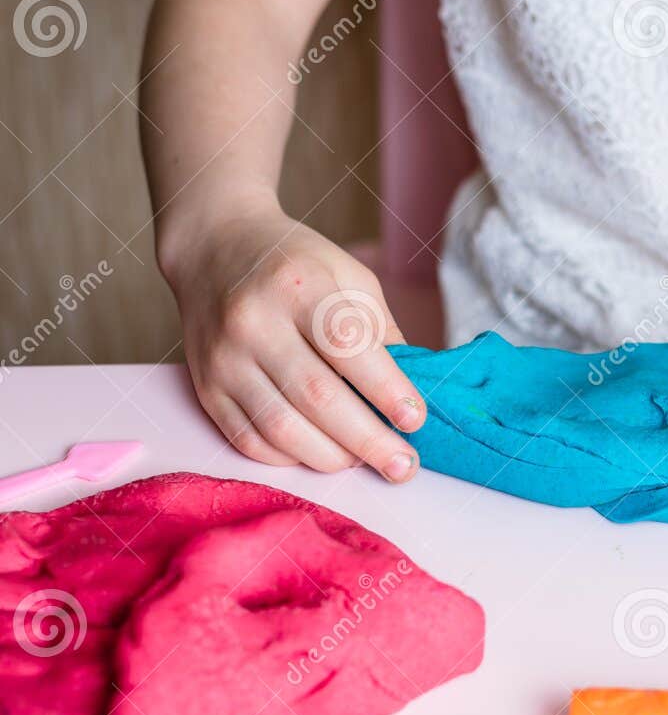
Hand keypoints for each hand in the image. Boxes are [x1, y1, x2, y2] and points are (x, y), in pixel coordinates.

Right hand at [163, 204, 425, 479]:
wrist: (214, 248)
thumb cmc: (298, 266)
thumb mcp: (350, 278)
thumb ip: (380, 332)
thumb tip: (407, 398)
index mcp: (299, 286)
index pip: (346, 345)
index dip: (385, 389)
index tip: (415, 420)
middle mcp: (254, 322)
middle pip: (317, 397)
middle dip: (368, 441)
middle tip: (403, 466)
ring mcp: (224, 359)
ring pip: (282, 428)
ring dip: (332, 458)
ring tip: (365, 461)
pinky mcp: (206, 388)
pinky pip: (250, 440)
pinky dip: (292, 458)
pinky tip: (321, 453)